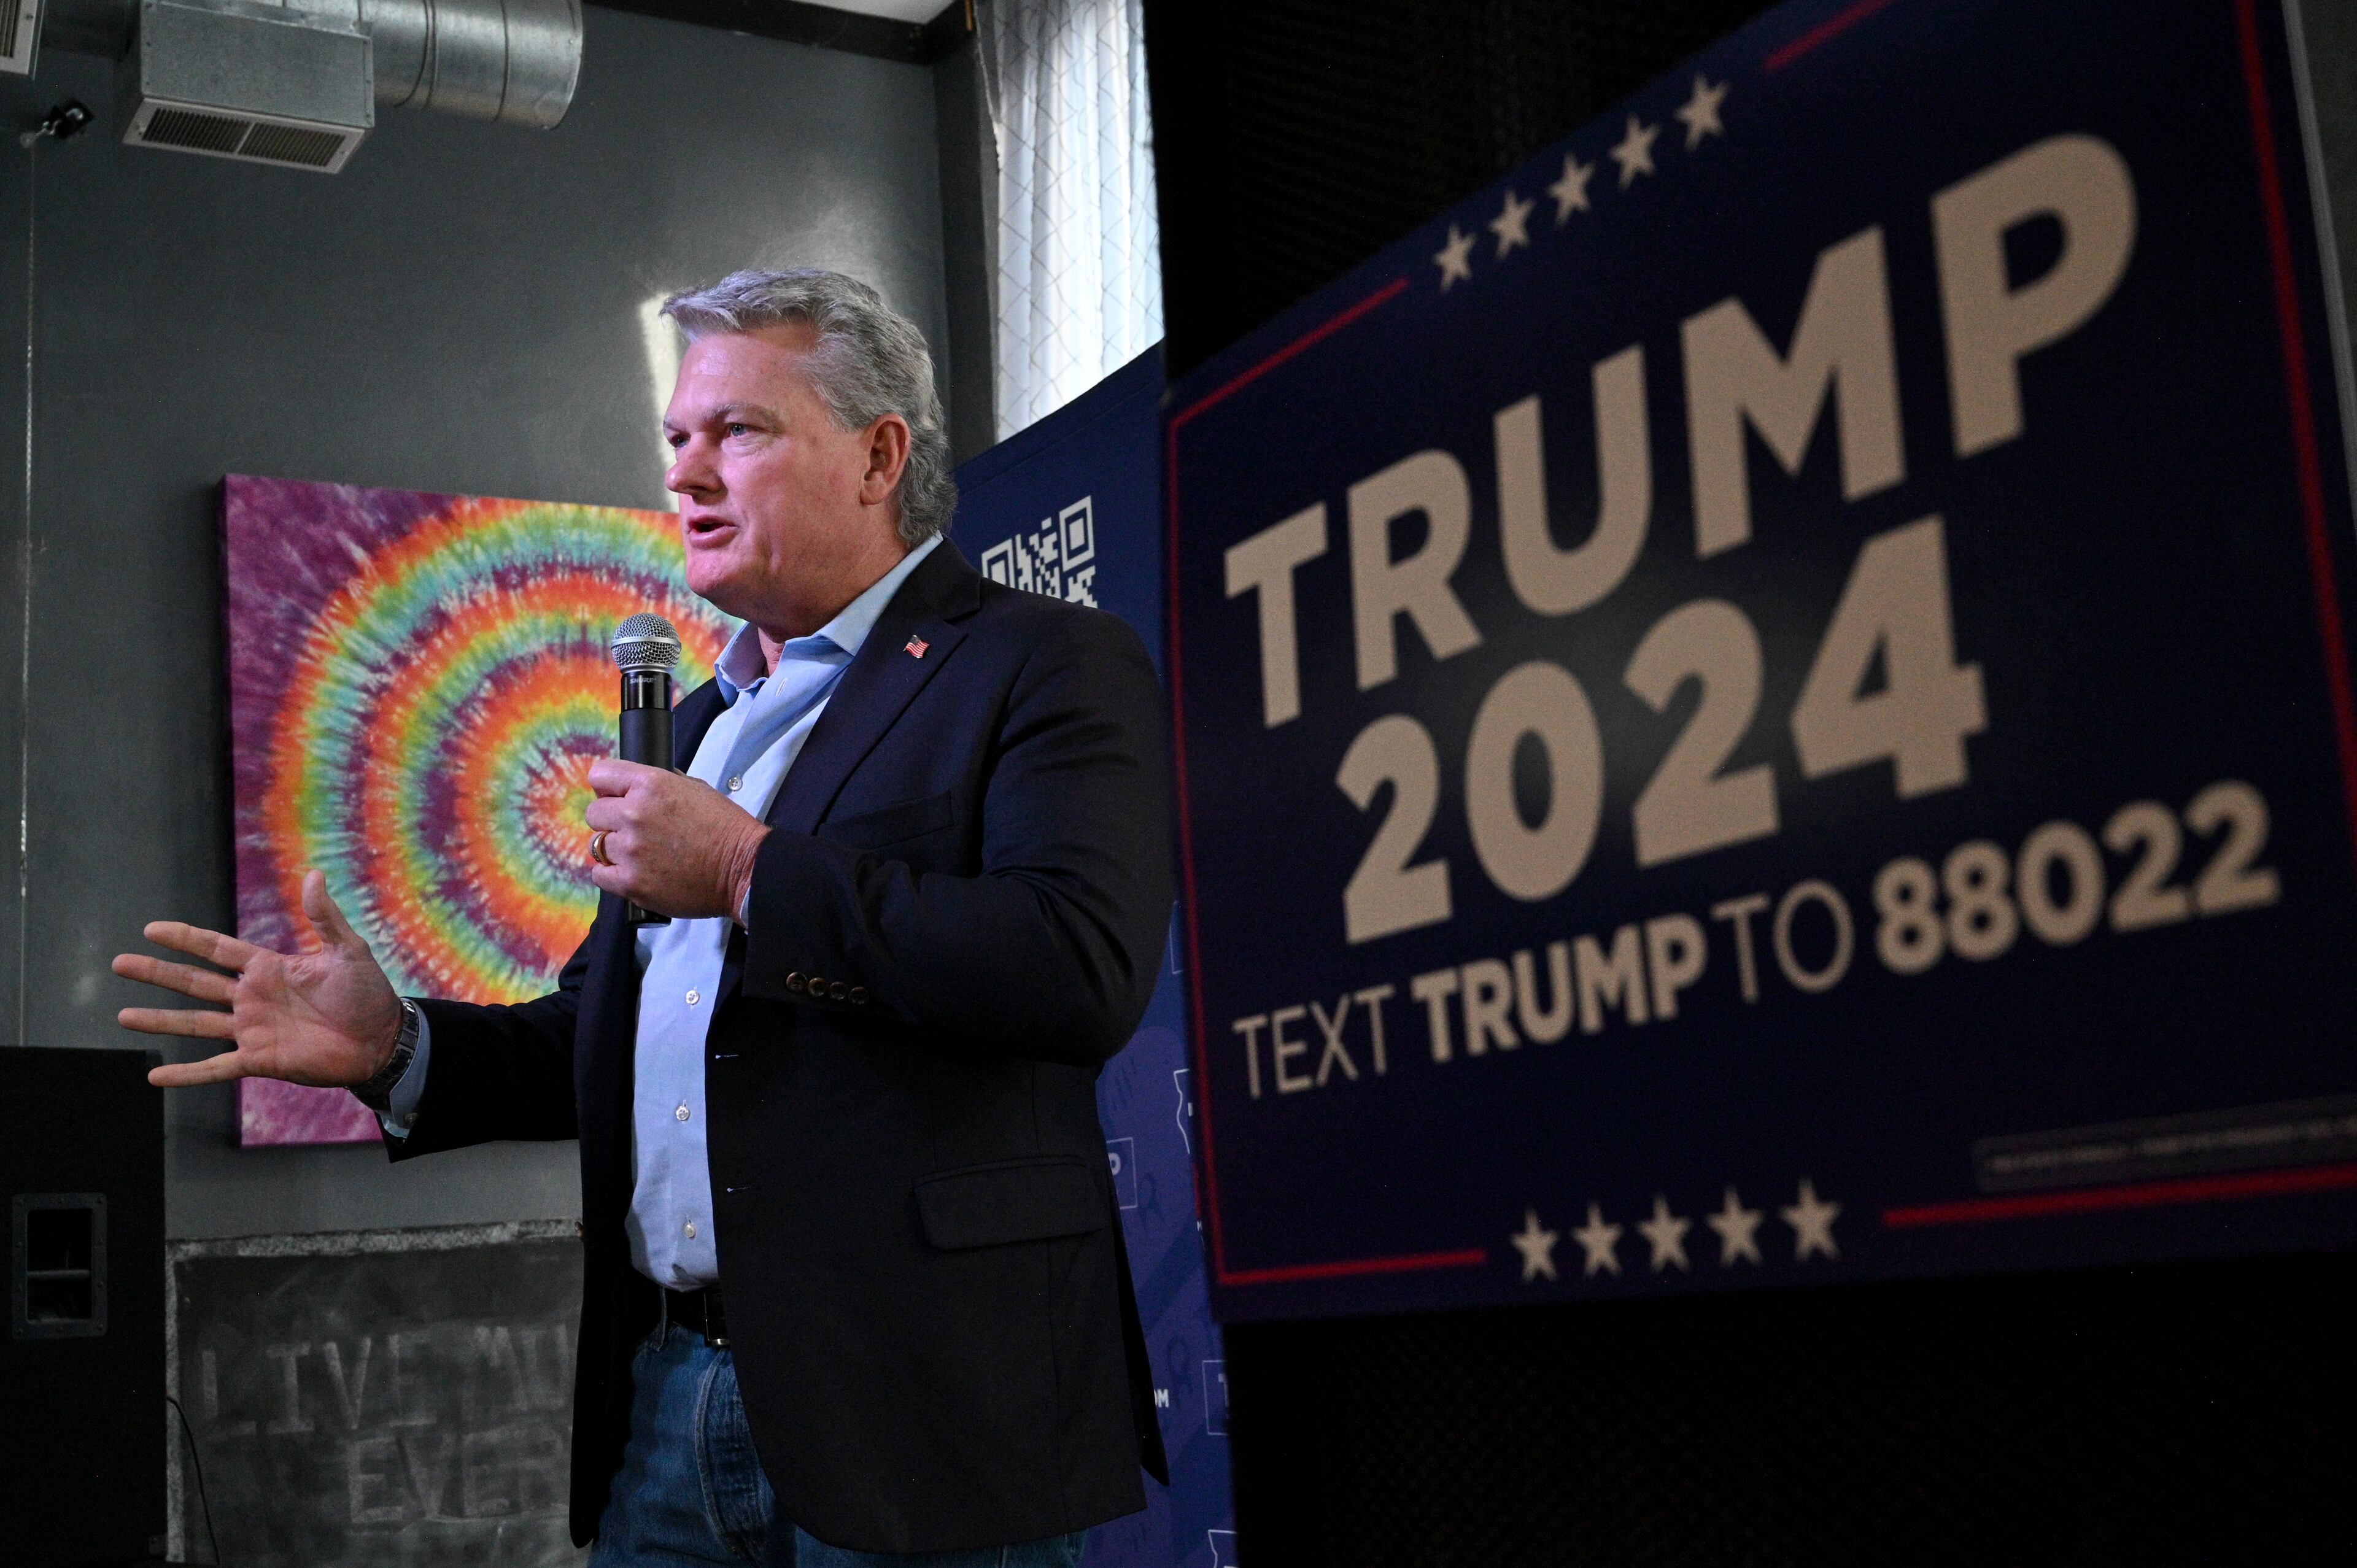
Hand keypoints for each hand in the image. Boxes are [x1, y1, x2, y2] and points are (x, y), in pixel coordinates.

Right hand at [114, 870, 404, 1088]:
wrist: (382, 1039)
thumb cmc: (368, 994)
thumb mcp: (348, 950)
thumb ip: (326, 916)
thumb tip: (314, 875)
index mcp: (268, 968)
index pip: (217, 948)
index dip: (185, 939)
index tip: (152, 929)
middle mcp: (252, 998)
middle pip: (194, 982)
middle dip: (158, 973)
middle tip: (120, 963)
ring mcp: (252, 1030)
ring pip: (195, 1024)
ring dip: (160, 1020)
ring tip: (123, 1015)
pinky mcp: (259, 1060)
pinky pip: (215, 1068)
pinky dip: (186, 1074)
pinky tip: (155, 1077)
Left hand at [585, 759, 770, 919]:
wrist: (743, 870)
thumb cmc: (725, 828)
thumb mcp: (695, 788)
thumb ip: (659, 784)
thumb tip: (632, 785)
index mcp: (651, 785)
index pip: (600, 775)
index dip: (608, 787)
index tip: (615, 797)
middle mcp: (635, 814)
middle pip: (594, 812)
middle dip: (611, 819)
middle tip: (634, 830)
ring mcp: (630, 851)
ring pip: (596, 844)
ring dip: (614, 848)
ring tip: (639, 854)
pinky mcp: (631, 883)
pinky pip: (600, 874)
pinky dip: (613, 874)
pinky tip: (634, 872)